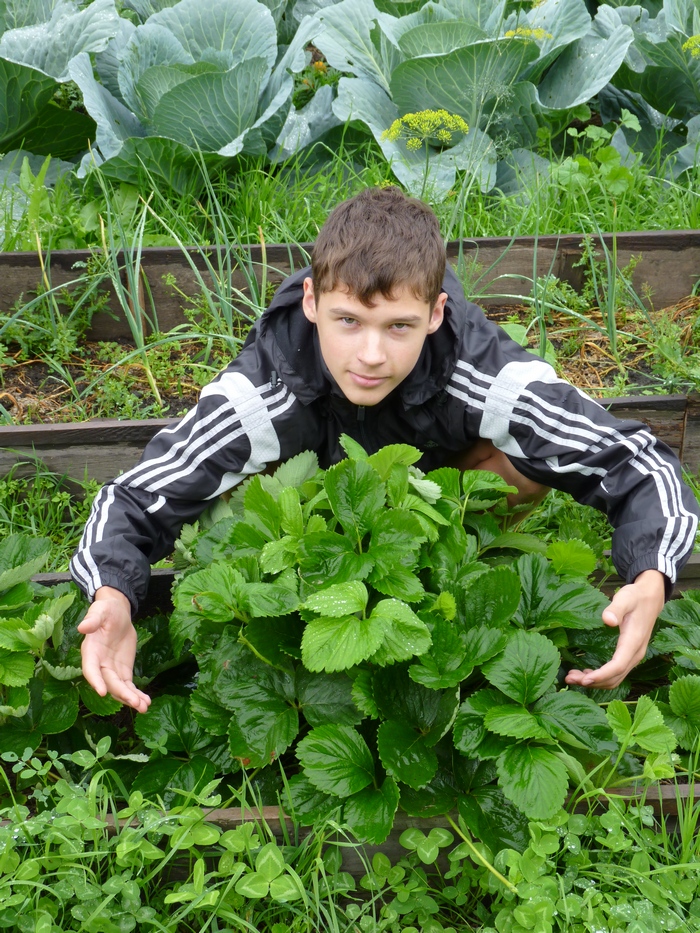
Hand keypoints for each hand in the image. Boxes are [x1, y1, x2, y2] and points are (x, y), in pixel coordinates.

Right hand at [78, 586, 150, 712]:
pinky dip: (137, 694)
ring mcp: (111, 670)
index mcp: (91, 651)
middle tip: (136, 703)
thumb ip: (92, 620)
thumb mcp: (100, 611)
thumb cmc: (106, 610)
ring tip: (144, 707)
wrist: (118, 613)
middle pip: (109, 683)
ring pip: (120, 688)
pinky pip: (129, 685)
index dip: (95, 680)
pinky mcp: (123, 671)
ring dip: (131, 698)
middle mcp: (99, 664)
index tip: (102, 692)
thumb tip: (82, 627)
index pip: (90, 669)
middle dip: (122, 694)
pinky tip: (146, 702)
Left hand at [565, 569, 666, 689]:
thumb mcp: (625, 598)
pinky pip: (615, 674)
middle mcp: (635, 654)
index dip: (601, 675)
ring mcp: (633, 657)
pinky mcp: (628, 656)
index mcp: (634, 642)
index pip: (618, 666)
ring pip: (615, 678)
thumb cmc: (635, 598)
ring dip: (595, 682)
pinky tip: (585, 674)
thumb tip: (608, 620)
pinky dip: (600, 678)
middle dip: (593, 682)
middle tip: (569, 679)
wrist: (650, 599)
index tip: (584, 679)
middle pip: (615, 677)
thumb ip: (616, 608)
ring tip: (573, 678)